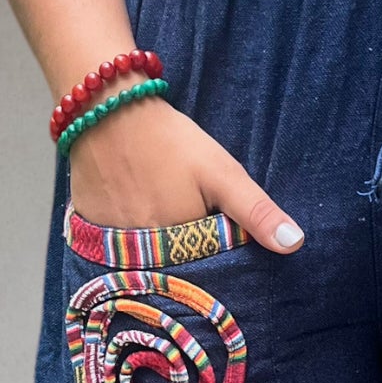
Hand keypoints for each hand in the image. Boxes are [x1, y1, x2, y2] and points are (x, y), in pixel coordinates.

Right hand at [68, 93, 304, 253]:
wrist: (106, 108)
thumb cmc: (171, 141)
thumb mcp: (222, 174)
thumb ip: (256, 212)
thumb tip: (294, 245)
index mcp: (177, 249)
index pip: (206, 274)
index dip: (217, 259)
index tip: (218, 240)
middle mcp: (140, 256)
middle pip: (173, 269)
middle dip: (187, 255)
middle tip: (185, 214)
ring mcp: (110, 245)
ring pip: (143, 259)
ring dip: (157, 246)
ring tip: (160, 208)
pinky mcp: (88, 228)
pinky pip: (113, 245)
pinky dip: (127, 234)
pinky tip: (134, 207)